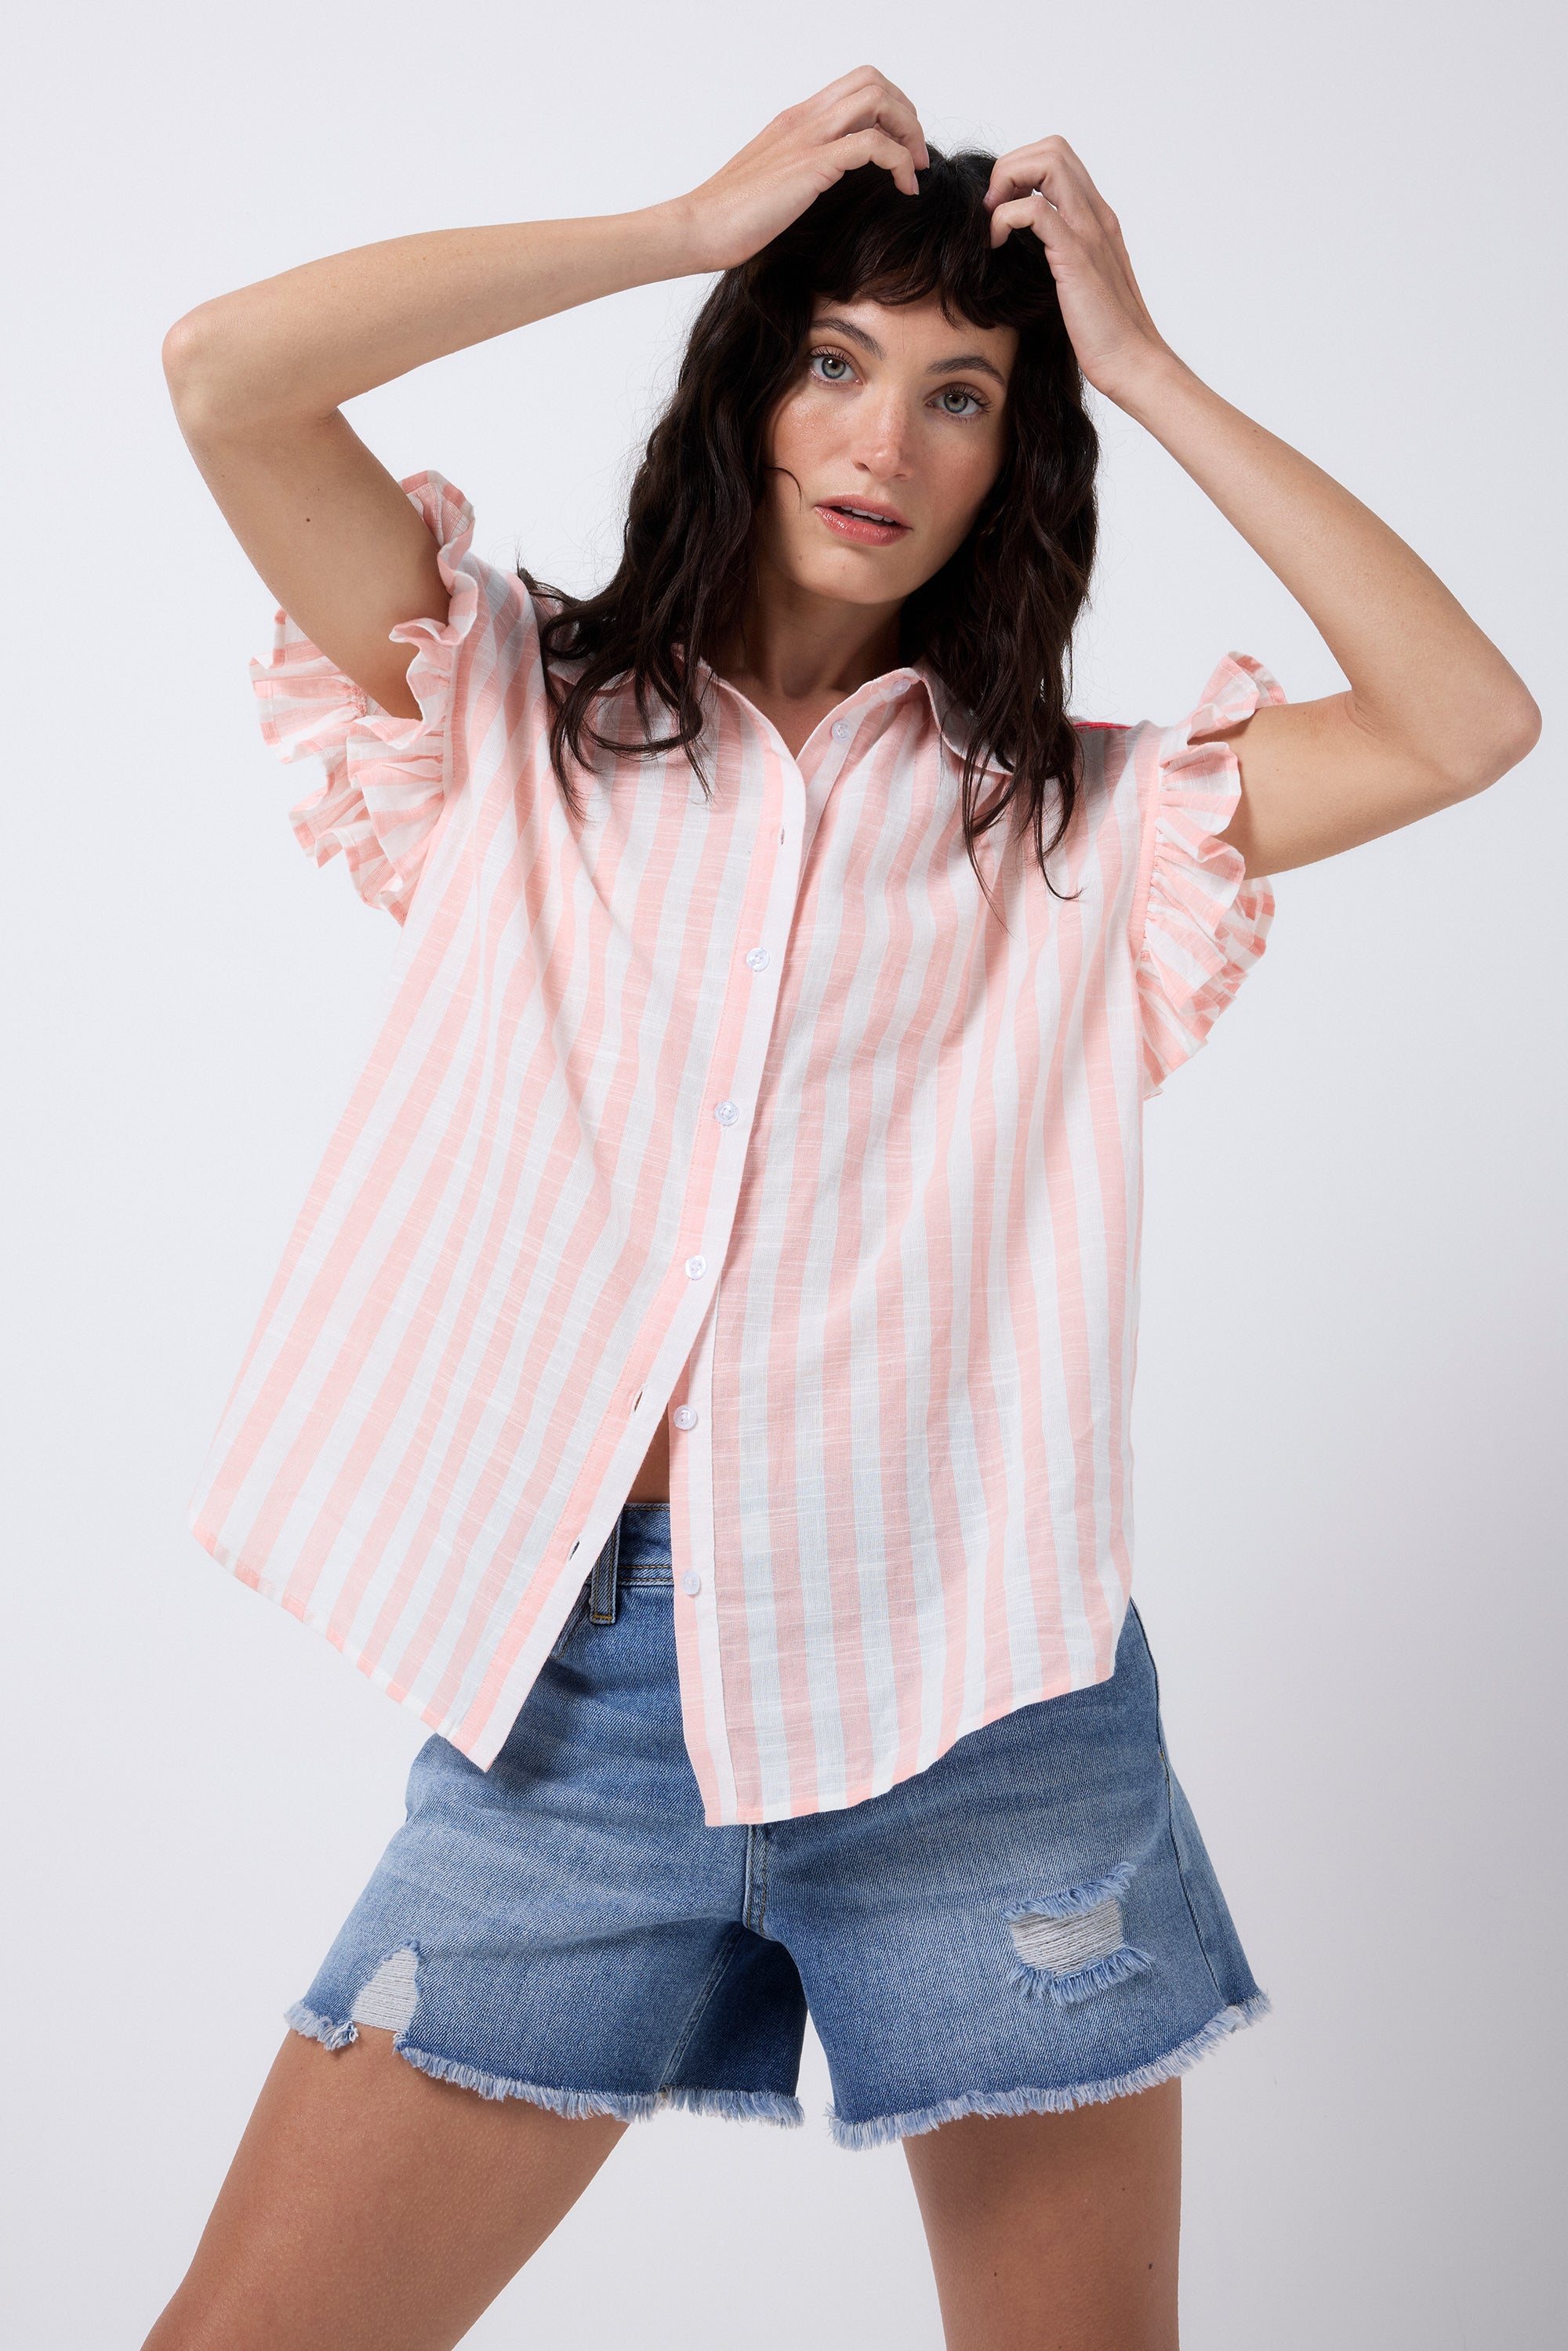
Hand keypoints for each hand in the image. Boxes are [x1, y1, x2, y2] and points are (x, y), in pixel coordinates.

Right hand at [677, 66, 929, 274]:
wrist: (697, 228)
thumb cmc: (728, 219)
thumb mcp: (773, 186)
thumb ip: (802, 176)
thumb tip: (828, 193)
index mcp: (795, 122)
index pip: (855, 87)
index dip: (890, 109)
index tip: (902, 149)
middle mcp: (804, 120)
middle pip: (873, 81)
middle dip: (907, 115)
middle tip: (916, 157)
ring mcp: (807, 138)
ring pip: (879, 100)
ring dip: (909, 132)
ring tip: (915, 170)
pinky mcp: (812, 165)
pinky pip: (873, 144)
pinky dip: (900, 161)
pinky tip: (904, 189)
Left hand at [983, 138, 1173, 406]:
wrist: (1133, 364)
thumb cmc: (1105, 337)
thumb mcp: (1080, 286)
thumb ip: (1061, 259)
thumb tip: (1028, 256)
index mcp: (1097, 220)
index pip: (1060, 160)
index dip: (1023, 171)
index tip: (1002, 208)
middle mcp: (1096, 216)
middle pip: (1053, 148)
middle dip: (1011, 167)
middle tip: (992, 210)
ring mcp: (1089, 232)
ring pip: (1047, 162)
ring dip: (1007, 181)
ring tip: (993, 222)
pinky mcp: (1075, 257)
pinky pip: (1035, 210)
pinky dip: (1005, 217)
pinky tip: (997, 244)